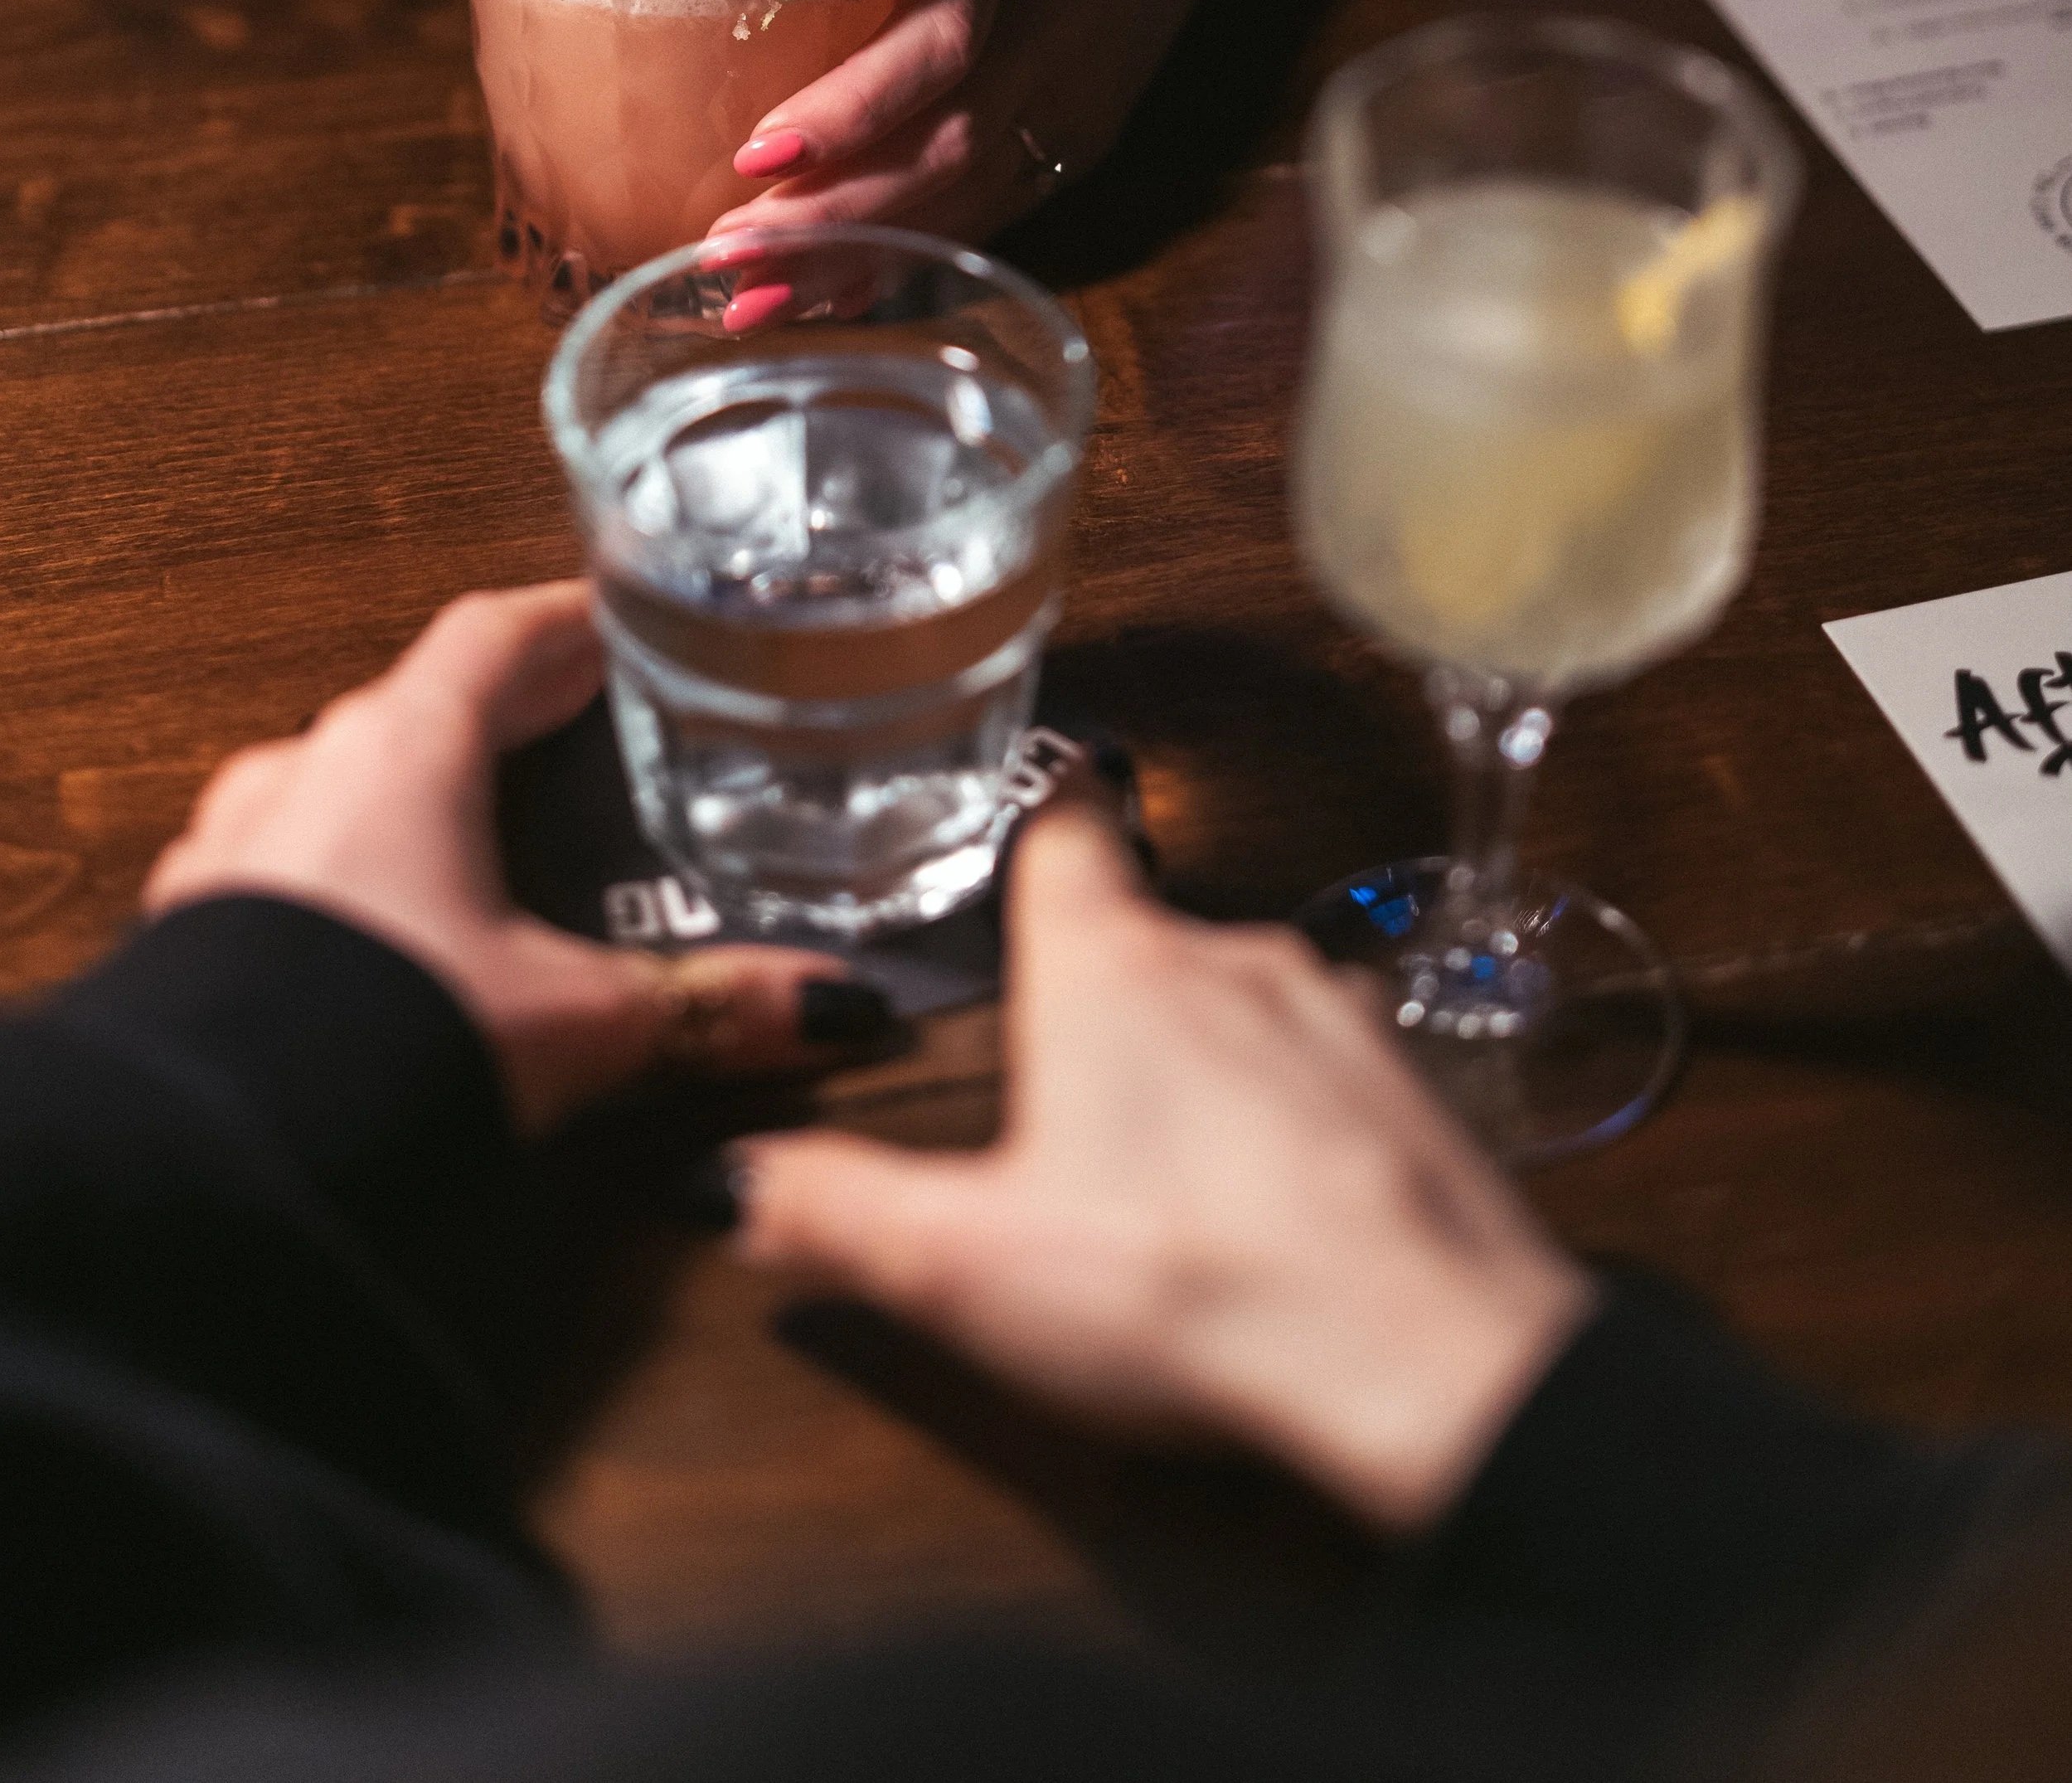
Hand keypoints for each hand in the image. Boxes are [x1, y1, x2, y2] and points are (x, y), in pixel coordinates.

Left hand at [143, 584, 894, 1134]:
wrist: (206, 1167)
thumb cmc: (380, 1048)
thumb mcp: (576, 1025)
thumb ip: (711, 1004)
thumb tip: (836, 1002)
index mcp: (401, 749)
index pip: (494, 637)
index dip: (564, 622)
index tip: (614, 617)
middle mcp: (300, 772)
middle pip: (416, 707)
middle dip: (499, 715)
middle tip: (576, 724)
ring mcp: (226, 850)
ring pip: (335, 786)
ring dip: (407, 797)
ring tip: (480, 838)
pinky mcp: (181, 934)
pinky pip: (277, 867)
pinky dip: (342, 876)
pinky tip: (376, 937)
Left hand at [709, 0, 1460, 247]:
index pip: (938, 40)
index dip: (850, 108)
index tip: (755, 150)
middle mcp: (1048, 24)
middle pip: (946, 146)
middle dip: (832, 218)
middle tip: (724, 257)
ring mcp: (1075, 90)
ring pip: (964, 197)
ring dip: (856, 260)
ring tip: (752, 303)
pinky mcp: (1084, 132)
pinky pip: (990, 208)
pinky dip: (908, 257)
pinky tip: (832, 297)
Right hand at [736, 807, 1593, 1531]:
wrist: (1427, 1358)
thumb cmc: (1192, 1289)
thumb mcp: (968, 1266)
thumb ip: (837, 1211)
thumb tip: (732, 1180)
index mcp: (1110, 968)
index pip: (1066, 831)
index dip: (1043, 814)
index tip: (1038, 802)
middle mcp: (1229, 956)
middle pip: (1147, 932)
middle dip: (1103, 993)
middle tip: (1057, 1078)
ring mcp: (1335, 1015)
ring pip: (1241, 1000)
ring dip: (1203, 1057)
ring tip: (1160, 1161)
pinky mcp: (1411, 1089)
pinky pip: (1326, 1073)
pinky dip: (1290, 1117)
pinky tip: (1271, 1202)